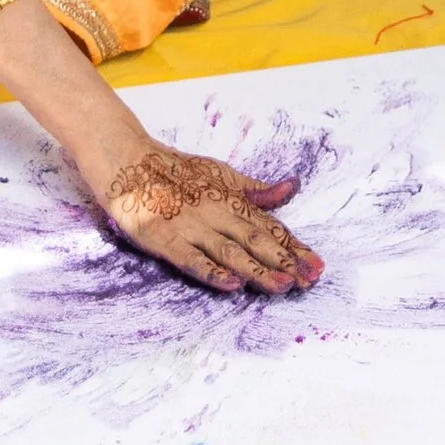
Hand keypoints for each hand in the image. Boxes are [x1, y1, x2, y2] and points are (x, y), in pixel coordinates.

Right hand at [100, 141, 322, 293]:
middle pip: (256, 239)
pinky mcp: (163, 237)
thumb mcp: (220, 175)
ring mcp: (190, 225)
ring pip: (229, 251)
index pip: (269, 226)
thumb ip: (255, 190)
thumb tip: (291, 187)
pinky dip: (212, 271)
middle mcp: (216, 212)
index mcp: (231, 200)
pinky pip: (191, 259)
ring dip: (257, 270)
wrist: (127, 159)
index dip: (293, 247)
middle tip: (310, 279)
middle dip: (284, 261)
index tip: (317, 267)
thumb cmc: (176, 171)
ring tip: (282, 285)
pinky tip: (231, 284)